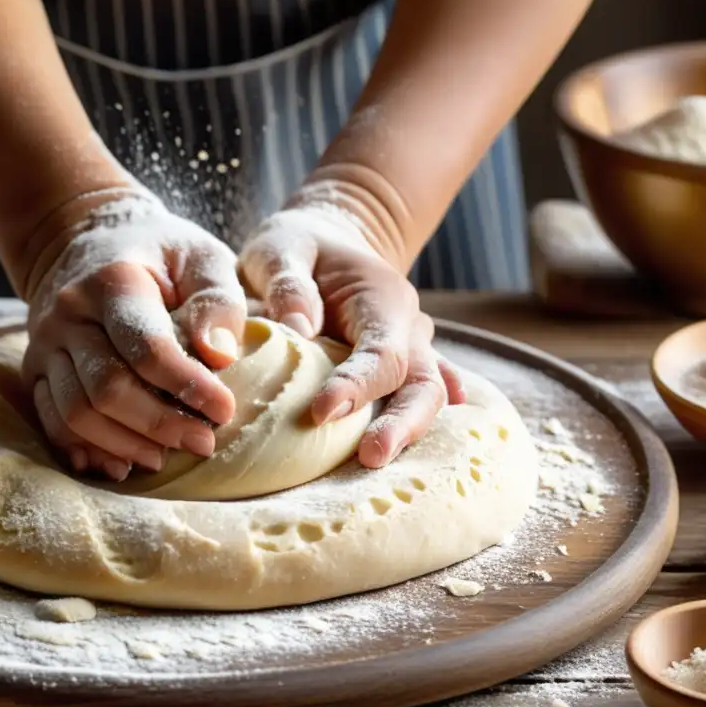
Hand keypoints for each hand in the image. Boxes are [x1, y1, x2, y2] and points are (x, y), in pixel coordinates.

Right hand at [23, 189, 246, 480]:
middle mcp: (68, 313)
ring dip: (124, 446)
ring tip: (165, 458)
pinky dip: (86, 451)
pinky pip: (52, 423)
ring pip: (76, 414)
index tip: (224, 411)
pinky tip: (122, 465)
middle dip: (160, 425)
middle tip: (203, 443)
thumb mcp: (200, 257)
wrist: (84, 242)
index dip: (188, 386)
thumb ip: (218, 301)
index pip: (146, 348)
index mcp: (113, 280)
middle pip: (108, 389)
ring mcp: (45, 345)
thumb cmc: (159, 256)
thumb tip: (220, 357)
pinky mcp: (35, 370)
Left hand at [239, 197, 465, 468]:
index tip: (319, 412)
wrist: (327, 242)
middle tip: (371, 458)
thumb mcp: (280, 246)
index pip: (381, 351)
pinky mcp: (395, 372)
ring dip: (405, 434)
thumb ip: (287, 282)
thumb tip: (296, 329)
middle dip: (402, 423)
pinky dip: (411, 427)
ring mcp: (408, 352)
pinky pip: (411, 400)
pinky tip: (402, 453)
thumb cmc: (298, 246)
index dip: (356, 385)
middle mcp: (406, 328)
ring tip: (373, 464)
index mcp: (381, 298)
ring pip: (424, 399)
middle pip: (422, 383)